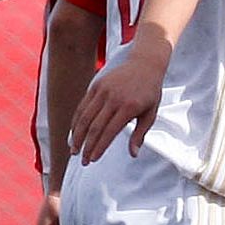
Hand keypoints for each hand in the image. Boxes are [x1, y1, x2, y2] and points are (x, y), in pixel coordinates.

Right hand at [71, 45, 166, 162]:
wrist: (145, 63)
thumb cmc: (150, 91)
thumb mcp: (150, 113)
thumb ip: (140, 134)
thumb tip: (133, 154)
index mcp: (128, 107)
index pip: (109, 132)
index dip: (99, 147)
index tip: (92, 160)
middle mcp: (113, 98)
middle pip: (94, 127)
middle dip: (86, 146)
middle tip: (82, 160)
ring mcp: (102, 90)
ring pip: (84, 117)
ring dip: (77, 135)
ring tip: (73, 150)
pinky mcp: (96, 85)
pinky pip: (83, 106)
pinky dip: (76, 120)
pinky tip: (74, 132)